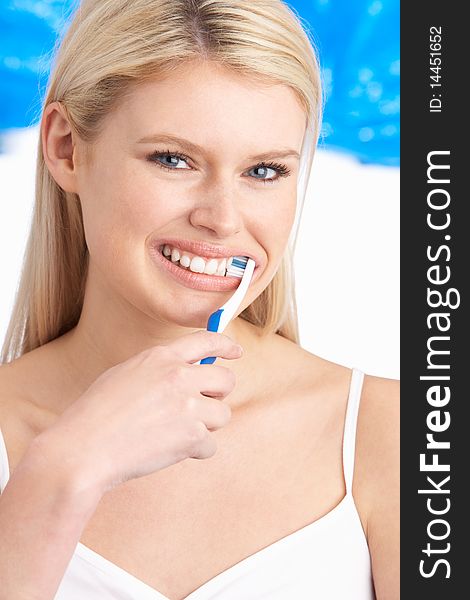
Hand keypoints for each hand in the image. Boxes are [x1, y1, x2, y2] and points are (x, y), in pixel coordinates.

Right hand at [38, 331, 241, 493]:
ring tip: (176, 432)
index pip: (206, 341)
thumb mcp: (125, 374)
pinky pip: (210, 445)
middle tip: (202, 406)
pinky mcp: (191, 435)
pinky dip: (194, 452)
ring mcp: (188, 405)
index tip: (236, 351)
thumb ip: (159, 370)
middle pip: (226, 379)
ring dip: (206, 426)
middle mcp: (179, 376)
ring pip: (223, 414)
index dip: (226, 345)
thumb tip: (190, 374)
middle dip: (219, 394)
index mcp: (161, 357)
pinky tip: (169, 450)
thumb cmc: (96, 415)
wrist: (84, 449)